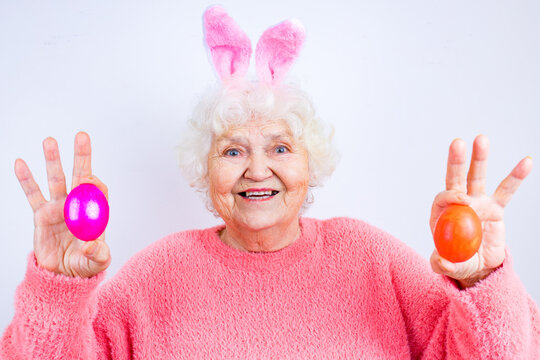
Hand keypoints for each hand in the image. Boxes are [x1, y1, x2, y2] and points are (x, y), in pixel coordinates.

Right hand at [14, 132, 110, 277]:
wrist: (62, 275)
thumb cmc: (84, 265)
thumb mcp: (96, 262)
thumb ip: (98, 255)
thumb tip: (92, 246)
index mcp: (94, 214)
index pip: (97, 191)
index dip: (95, 184)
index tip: (88, 181)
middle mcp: (77, 206)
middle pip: (80, 176)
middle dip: (81, 157)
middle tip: (81, 136)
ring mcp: (58, 208)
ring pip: (56, 179)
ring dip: (53, 160)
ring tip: (50, 140)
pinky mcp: (41, 214)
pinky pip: (32, 195)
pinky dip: (26, 180)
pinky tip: (21, 163)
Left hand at [429, 135, 531, 286]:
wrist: (478, 266)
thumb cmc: (458, 262)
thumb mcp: (447, 267)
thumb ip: (442, 265)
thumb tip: (441, 261)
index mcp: (442, 214)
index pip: (444, 198)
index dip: (452, 196)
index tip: (463, 201)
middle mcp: (458, 203)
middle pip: (456, 179)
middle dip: (457, 161)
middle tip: (458, 143)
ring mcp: (477, 202)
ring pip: (478, 177)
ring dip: (480, 159)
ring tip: (482, 139)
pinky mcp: (495, 207)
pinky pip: (506, 191)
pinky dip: (515, 177)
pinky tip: (526, 162)